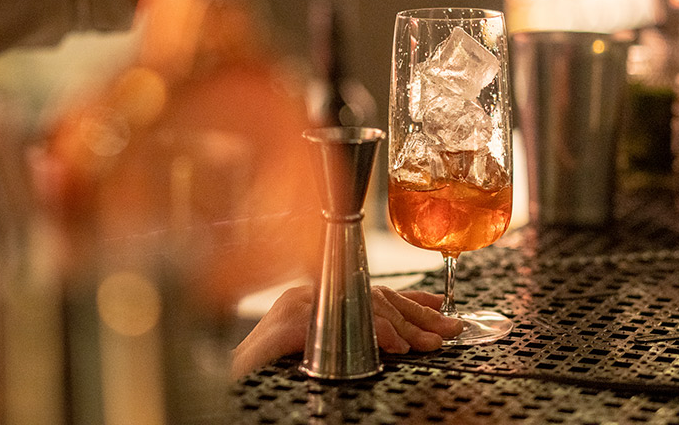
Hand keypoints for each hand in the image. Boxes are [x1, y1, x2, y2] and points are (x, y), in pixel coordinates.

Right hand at [230, 285, 463, 378]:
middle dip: (418, 317)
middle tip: (451, 331)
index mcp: (315, 300)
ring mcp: (296, 308)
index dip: (412, 302)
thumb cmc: (265, 372)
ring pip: (361, 308)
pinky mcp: (287, 327)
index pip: (372, 293)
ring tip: (428, 344)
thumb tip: (404, 334)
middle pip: (374, 299)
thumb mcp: (322, 349)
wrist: (227, 385)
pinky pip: (338, 327)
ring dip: (400, 327)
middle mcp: (307, 297)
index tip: (443, 310)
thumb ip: (357, 335)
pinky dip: (370, 335)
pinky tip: (393, 346)